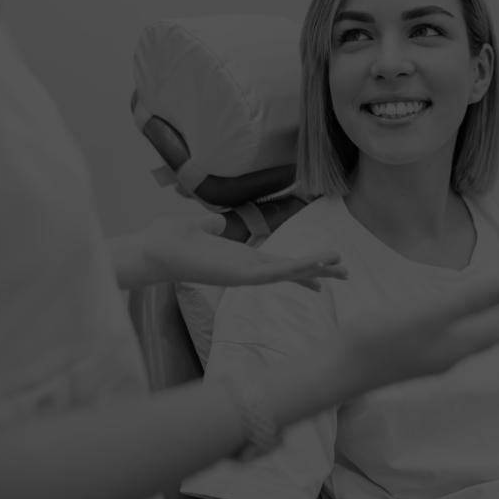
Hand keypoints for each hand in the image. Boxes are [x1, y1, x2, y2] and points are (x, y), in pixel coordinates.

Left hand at [111, 214, 347, 289]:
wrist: (152, 250)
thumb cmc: (168, 241)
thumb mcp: (197, 227)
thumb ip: (210, 225)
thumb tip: (217, 221)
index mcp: (239, 259)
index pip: (277, 264)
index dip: (301, 266)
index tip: (323, 272)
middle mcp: (245, 270)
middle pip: (290, 271)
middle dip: (318, 271)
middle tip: (346, 274)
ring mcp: (245, 275)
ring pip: (288, 272)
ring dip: (315, 268)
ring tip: (341, 267)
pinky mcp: (241, 277)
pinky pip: (276, 273)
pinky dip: (298, 269)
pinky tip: (317, 265)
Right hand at [335, 276, 498, 394]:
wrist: (338, 370)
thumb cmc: (380, 339)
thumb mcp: (429, 313)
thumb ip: (470, 299)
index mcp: (460, 343)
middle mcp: (452, 355)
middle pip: (496, 334)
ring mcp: (433, 358)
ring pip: (477, 339)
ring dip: (497, 325)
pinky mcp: (415, 356)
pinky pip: (458, 340)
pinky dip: (472, 328)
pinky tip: (463, 326)